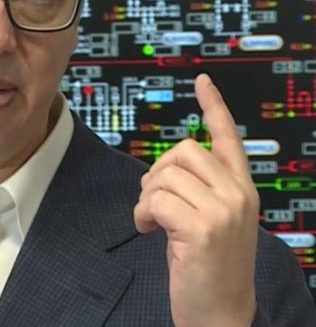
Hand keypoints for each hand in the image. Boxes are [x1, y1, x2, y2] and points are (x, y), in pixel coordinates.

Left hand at [133, 73, 258, 326]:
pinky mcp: (202, 228)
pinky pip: (155, 200)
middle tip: (153, 202)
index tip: (203, 81)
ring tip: (152, 221)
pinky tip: (148, 231)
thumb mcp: (213, 221)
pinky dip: (142, 214)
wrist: (221, 313)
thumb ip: (201, 190)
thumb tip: (166, 169)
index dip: (214, 107)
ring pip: (165, 175)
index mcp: (242, 189)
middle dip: (156, 172)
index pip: (228, 138)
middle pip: (182, 150)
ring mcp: (223, 210)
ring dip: (146, 197)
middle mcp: (238, 194)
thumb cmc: (209, 268)